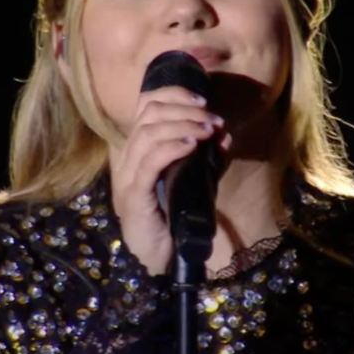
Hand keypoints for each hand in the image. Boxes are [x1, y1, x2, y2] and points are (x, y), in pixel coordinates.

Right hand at [109, 86, 228, 274]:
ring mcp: (129, 176)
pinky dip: (172, 147)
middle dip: (184, 108)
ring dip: (183, 125)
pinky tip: (192, 144)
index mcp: (139, 150)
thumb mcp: (192, 182)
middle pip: (149, 114)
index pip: (147, 106)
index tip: (202, 100)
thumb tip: (224, 134)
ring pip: (149, 134)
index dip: (174, 95)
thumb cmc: (173, 218)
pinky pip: (149, 162)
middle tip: (211, 118)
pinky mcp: (135, 195)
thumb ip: (206, 158)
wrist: (156, 258)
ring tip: (207, 129)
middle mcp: (129, 158)